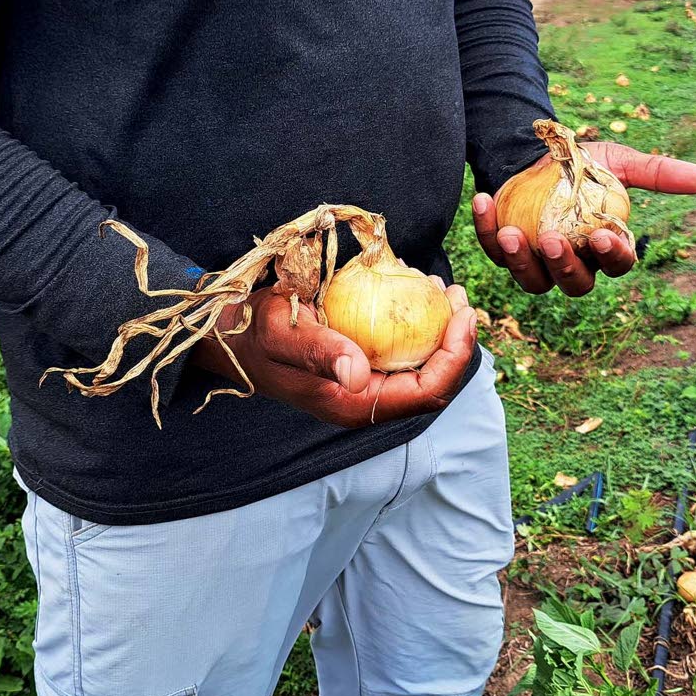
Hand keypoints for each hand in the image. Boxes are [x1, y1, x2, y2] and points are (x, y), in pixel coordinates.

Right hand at [192, 281, 476, 426]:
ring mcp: (364, 386)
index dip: (455, 357)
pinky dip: (416, 324)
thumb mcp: (284, 336)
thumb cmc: (255, 333)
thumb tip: (358, 375)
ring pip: (421, 365)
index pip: (425, 392)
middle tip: (458, 296)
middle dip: (456, 342)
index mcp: (353, 405)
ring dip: (439, 330)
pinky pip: (401, 350)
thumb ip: (320, 354)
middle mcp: (365, 401)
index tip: (463, 314)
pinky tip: (416, 291)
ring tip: (442, 290)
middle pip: (432, 381)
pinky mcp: (361, 367)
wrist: (232, 335)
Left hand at [471, 142, 695, 295]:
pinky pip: (493, 252)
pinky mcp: (502, 251)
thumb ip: (657, 173)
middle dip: (564, 265)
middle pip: (574, 283)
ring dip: (521, 261)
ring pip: (532, 280)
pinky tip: (484, 202)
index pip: (615, 265)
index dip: (611, 257)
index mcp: (603, 249)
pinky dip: (485, 231)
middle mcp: (572, 264)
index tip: (602, 236)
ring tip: (511, 233)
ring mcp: (536, 262)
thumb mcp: (617, 163)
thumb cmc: (582, 166)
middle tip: (552, 239)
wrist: (535, 155)